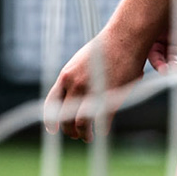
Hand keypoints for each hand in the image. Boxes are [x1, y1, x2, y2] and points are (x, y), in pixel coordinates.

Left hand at [45, 25, 161, 141]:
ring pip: (80, 123)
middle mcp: (75, 85)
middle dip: (69, 130)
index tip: (53, 130)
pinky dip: (101, 130)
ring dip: (83, 134)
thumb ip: (76, 79)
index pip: (51, 104)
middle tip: (76, 135)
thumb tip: (74, 96)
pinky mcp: (108, 97)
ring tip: (88, 137)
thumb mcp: (82, 61)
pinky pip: (101, 121)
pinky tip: (102, 132)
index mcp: (66, 75)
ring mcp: (91, 92)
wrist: (126, 38)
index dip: (51, 120)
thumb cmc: (107, 47)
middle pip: (65, 117)